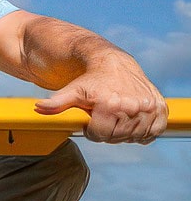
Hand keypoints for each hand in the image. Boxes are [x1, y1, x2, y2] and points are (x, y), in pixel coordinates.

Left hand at [34, 59, 167, 143]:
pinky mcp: (161, 109)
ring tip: (118, 116)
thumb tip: (38, 108)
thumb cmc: (90, 80)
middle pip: (117, 137)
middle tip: (105, 117)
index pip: (100, 135)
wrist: (113, 64)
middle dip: (108, 131)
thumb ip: (56, 103)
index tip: (92, 119)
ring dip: (126, 131)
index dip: (93, 130)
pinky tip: (133, 119)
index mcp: (111, 104)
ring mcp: (149, 108)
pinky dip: (144, 130)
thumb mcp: (72, 91)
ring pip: (135, 137)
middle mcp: (134, 106)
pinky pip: (153, 133)